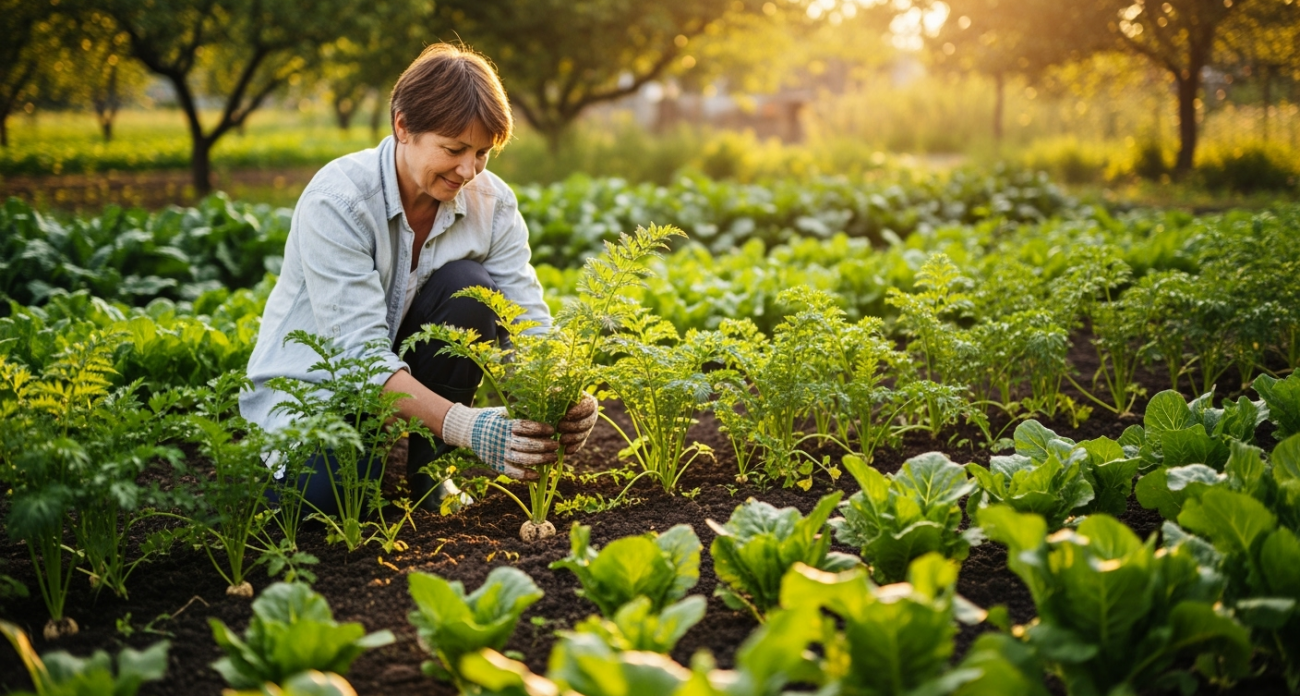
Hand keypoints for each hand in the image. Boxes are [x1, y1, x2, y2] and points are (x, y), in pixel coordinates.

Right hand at [440, 404, 558, 479]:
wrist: (469, 430)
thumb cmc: (492, 418)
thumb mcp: (504, 411)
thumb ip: (520, 412)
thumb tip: (542, 409)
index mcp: (505, 425)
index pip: (525, 427)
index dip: (540, 428)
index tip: (551, 430)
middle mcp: (502, 440)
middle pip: (527, 445)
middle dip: (544, 446)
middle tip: (556, 445)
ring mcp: (499, 453)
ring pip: (522, 459)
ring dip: (540, 460)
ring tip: (553, 458)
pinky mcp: (496, 464)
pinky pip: (512, 472)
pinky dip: (525, 475)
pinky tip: (538, 475)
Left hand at [557, 392, 598, 452]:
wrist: (551, 409)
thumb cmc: (552, 397)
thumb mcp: (555, 392)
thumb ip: (557, 392)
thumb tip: (556, 392)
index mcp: (587, 400)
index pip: (590, 406)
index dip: (580, 412)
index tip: (567, 415)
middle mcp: (591, 414)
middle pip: (588, 422)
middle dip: (574, 426)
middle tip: (559, 427)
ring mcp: (587, 427)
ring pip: (585, 434)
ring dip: (573, 438)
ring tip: (560, 439)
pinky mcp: (581, 438)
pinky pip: (581, 444)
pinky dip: (574, 448)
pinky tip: (566, 451)